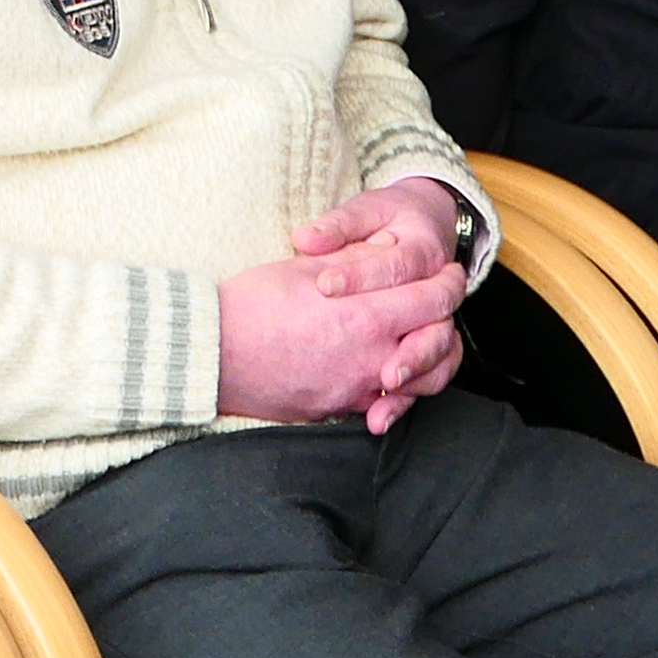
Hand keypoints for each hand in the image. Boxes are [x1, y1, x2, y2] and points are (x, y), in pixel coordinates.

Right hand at [214, 184, 466, 433]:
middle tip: (442, 297)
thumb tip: (389, 249)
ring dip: (429, 356)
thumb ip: (356, 261)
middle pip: (437, 341)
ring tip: (421, 334)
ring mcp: (355, 389)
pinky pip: (382, 401)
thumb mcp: (305, 267)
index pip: (433, 299)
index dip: (447, 282)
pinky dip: (395, 387)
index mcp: (366, 316)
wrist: (209, 356)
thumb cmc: (250, 305)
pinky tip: (388, 370)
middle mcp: (370, 358)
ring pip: (419, 380)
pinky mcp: (337, 408)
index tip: (447, 272)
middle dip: (446, 316)